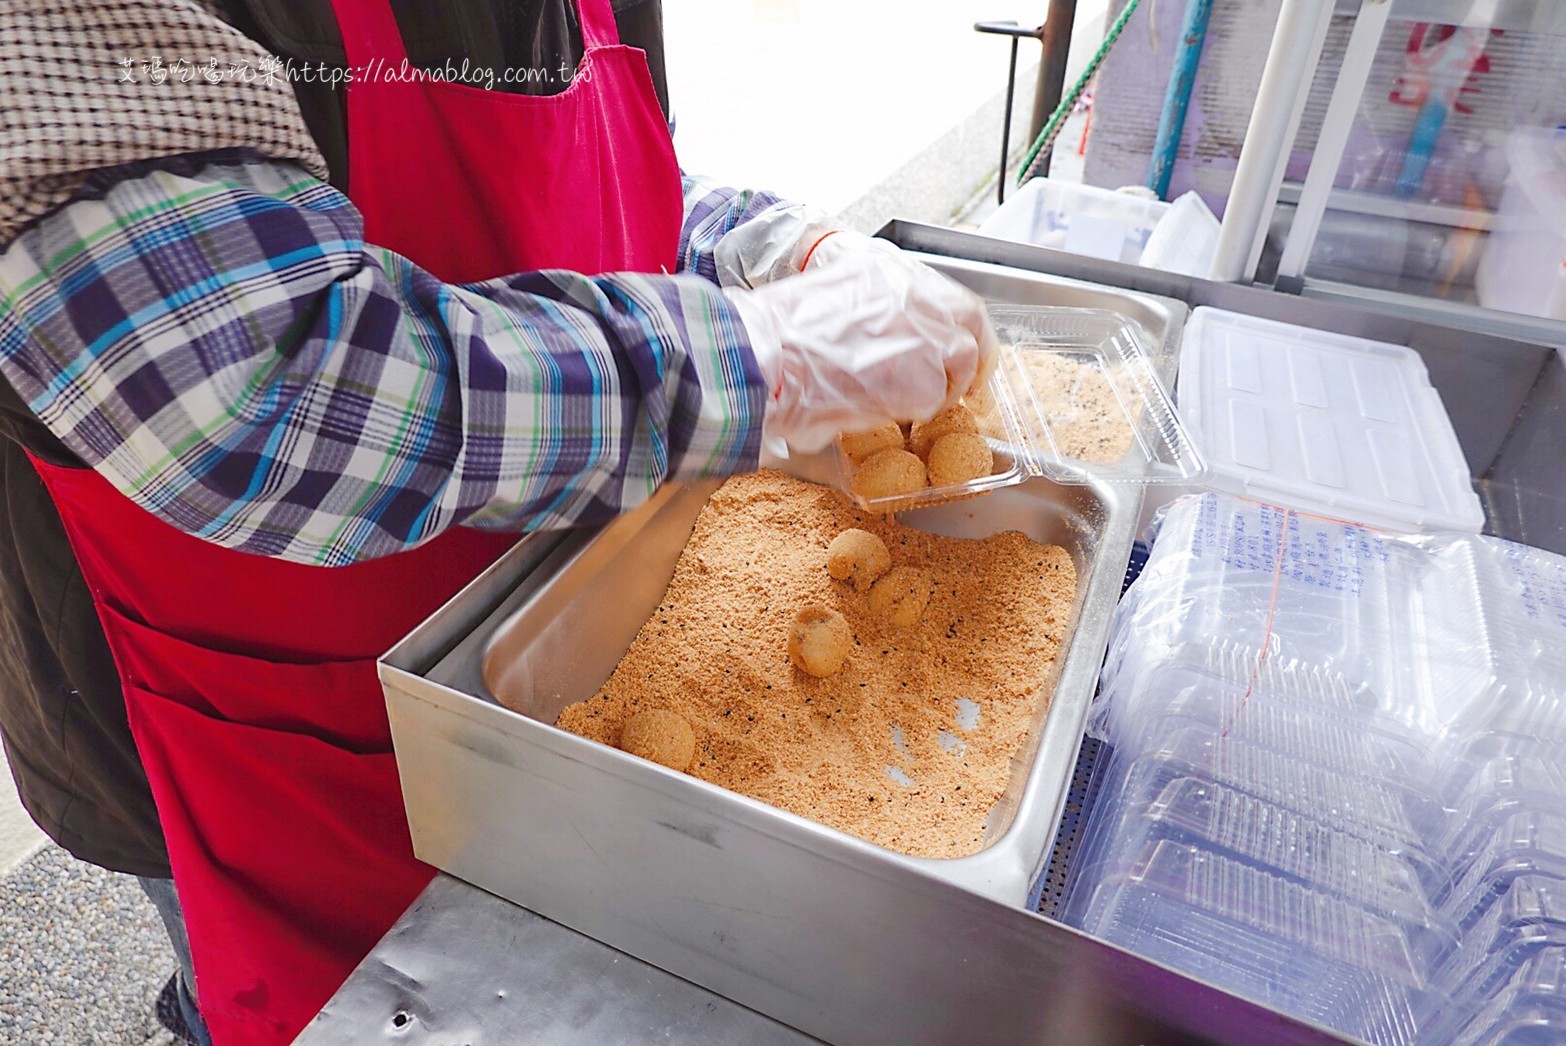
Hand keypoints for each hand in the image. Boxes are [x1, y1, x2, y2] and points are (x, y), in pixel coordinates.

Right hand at [724, 252, 999, 453]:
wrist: (770, 358)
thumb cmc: (781, 334)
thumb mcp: (828, 293)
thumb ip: (865, 308)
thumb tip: (877, 337)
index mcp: (890, 271)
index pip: (944, 293)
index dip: (952, 323)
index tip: (954, 345)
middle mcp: (918, 294)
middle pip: (971, 319)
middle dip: (974, 352)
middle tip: (968, 381)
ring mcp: (929, 334)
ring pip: (962, 361)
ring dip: (945, 385)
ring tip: (912, 403)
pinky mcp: (927, 378)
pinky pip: (937, 399)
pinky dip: (918, 410)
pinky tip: (888, 413)